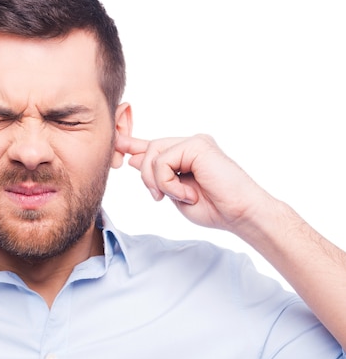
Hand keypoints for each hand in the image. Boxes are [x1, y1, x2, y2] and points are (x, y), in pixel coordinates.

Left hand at [115, 133, 273, 233]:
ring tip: (180, 196)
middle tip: (159, 197)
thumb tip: (131, 159)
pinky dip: (168, 183)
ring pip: (153, 155)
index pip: (154, 146)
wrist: (241, 215)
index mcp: (185, 156)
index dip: (132, 145)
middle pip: (149, 150)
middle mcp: (190, 145)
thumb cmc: (214, 209)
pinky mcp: (197, 145)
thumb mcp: (174, 193)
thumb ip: (156, 176)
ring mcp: (194, 142)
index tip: (116, 143)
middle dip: (146, 177)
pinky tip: (188, 193)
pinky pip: (163, 161)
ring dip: (158, 182)